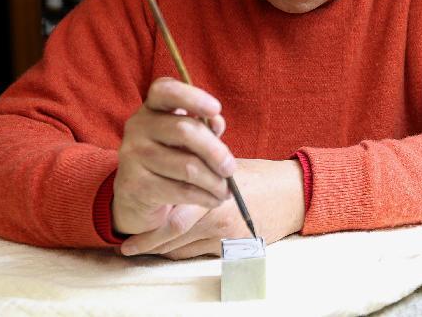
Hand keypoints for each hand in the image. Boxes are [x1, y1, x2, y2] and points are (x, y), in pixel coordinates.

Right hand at [112, 77, 235, 235]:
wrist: (137, 196)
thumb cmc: (172, 158)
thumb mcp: (189, 139)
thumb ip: (204, 127)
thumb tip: (216, 122)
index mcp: (153, 107)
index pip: (165, 90)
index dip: (192, 97)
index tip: (216, 109)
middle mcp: (138, 126)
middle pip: (184, 130)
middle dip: (216, 152)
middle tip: (231, 169)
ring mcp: (132, 155)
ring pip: (187, 166)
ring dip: (214, 182)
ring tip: (225, 190)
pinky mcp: (135, 184)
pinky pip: (181, 190)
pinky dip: (205, 197)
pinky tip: (214, 200)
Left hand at [120, 159, 305, 258]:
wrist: (295, 193)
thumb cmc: (259, 176)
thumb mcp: (224, 168)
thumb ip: (196, 177)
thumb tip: (164, 184)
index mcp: (212, 192)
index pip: (172, 219)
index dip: (146, 232)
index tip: (127, 239)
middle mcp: (218, 216)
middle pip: (173, 237)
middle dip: (148, 245)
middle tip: (128, 248)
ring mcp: (228, 235)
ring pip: (183, 248)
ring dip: (165, 248)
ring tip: (148, 245)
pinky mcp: (236, 246)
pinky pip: (200, 253)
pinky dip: (185, 249)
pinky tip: (177, 245)